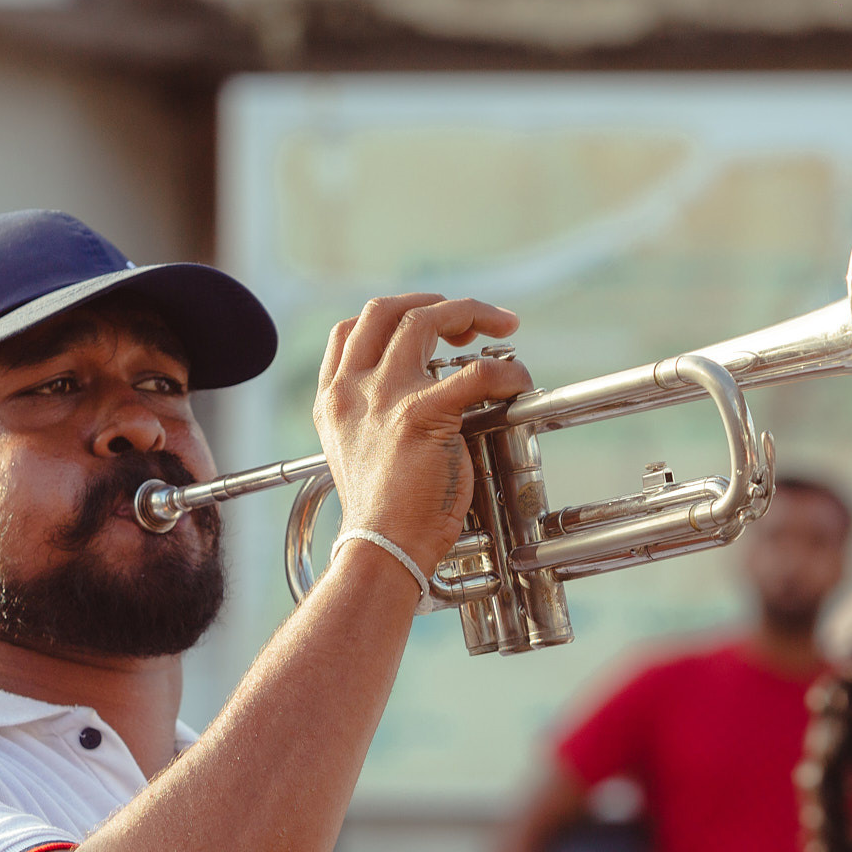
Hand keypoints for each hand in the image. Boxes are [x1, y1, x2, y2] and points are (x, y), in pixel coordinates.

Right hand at [314, 295, 530, 573]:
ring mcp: (384, 397)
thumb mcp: (359, 454)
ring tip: (502, 325)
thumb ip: (376, 418)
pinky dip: (506, 370)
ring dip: (470, 312)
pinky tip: (517, 381)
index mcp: (333, 399)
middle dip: (434, 302)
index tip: (426, 322)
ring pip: (425, 320)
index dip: (394, 314)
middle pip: (387, 310)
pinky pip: (476, 372)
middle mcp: (352, 390)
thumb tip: (423, 395)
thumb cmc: (383, 515)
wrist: (382, 548)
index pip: (352, 330)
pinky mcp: (421, 414)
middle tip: (469, 319)